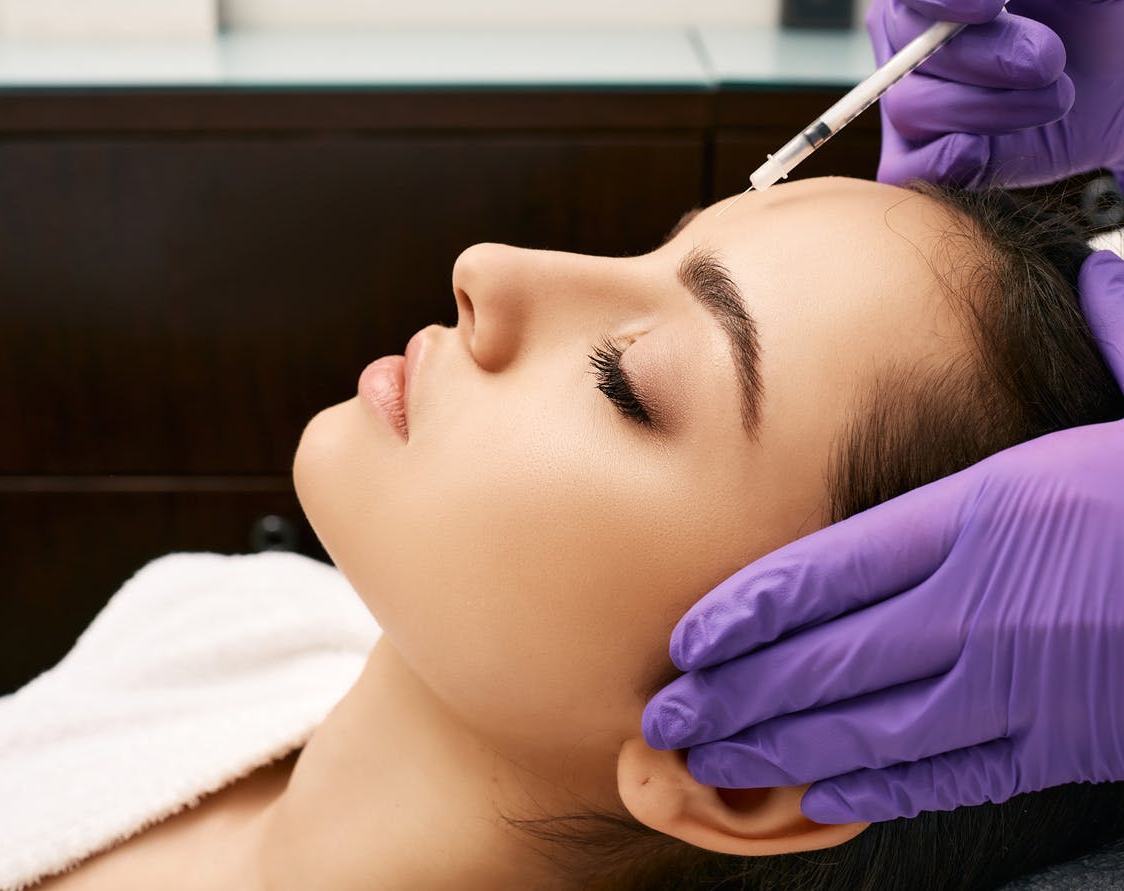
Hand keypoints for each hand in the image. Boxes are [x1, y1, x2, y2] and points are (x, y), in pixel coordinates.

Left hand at [643, 251, 1123, 823]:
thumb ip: (1105, 342)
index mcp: (1001, 512)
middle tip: (669, 717)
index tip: (691, 636)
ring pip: (874, 729)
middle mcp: (994, 604)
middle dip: (738, 693)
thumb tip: (1089, 280)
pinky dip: (876, 785)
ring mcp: (1027, 684)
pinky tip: (820, 787)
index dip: (752, 609)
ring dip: (782, 746)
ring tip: (713, 759)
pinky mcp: (1068, 741)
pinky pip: (950, 774)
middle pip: (833, 658)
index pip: (838, 565)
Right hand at [868, 0, 1123, 187]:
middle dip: (987, 60)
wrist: (1108, 85)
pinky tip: (984, 149)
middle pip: (913, 53)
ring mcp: (911, 105)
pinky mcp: (919, 160)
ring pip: (910, 108)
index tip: (990, 8)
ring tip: (1053, 101)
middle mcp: (910, 47)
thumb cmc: (1091, 24)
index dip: (939, 1)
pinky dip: (941, 161)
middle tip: (1049, 62)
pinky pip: (904, 169)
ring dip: (988, 109)